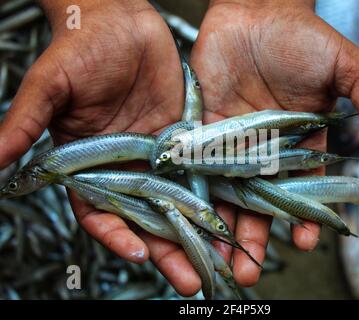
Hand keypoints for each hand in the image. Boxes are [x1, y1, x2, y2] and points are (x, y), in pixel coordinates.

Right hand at [0, 0, 206, 295]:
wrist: (119, 22)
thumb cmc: (79, 49)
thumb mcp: (51, 85)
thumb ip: (27, 122)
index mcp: (89, 164)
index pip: (101, 211)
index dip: (117, 234)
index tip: (138, 253)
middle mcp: (124, 167)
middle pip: (146, 219)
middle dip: (167, 250)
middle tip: (190, 280)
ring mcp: (156, 157)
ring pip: (177, 203)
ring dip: (195, 233)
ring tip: (217, 262)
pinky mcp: (182, 141)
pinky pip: (198, 173)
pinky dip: (211, 196)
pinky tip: (229, 217)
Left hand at [190, 0, 358, 286]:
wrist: (255, 11)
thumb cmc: (302, 38)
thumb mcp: (345, 67)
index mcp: (299, 143)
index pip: (302, 189)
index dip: (304, 216)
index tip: (304, 241)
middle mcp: (265, 149)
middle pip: (260, 200)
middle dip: (257, 235)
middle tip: (250, 270)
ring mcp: (233, 142)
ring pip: (228, 191)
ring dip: (224, 224)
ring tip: (219, 258)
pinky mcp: (204, 129)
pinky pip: (199, 165)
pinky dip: (195, 190)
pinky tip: (193, 216)